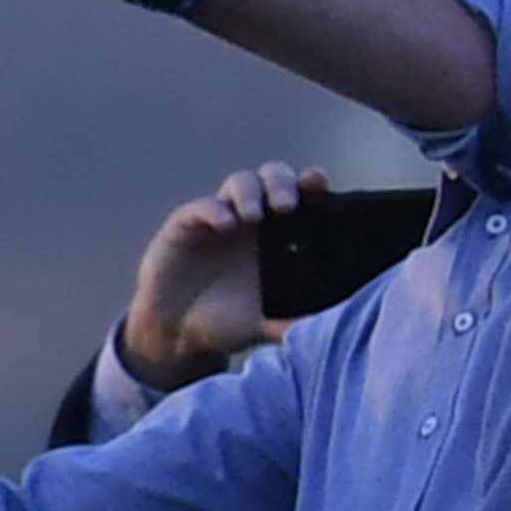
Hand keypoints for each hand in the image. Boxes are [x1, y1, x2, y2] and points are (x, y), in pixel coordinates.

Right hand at [121, 162, 330, 390]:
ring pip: (241, 182)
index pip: (302, 197)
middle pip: (274, 178)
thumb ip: (295, 324)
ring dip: (250, 192)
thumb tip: (333, 328)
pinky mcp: (188, 223)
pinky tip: (225, 224)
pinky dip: (215, 210)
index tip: (320, 184)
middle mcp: (254, 218)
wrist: (177, 332)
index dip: (312, 184)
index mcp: (281, 235)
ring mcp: (222, 216)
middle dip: (283, 182)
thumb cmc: (228, 323)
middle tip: (287, 205)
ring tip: (252, 216)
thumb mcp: (265, 325)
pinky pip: (203, 205)